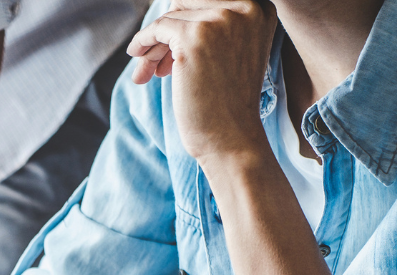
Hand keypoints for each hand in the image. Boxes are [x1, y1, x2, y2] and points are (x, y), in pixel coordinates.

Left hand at [127, 0, 276, 161]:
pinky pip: (157, 28)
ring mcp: (221, 20)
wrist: (230, 138)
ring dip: (155, 45)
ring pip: (171, 18)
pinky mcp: (194, 38)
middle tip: (156, 61)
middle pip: (187, 3)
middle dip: (168, 30)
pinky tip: (137, 57)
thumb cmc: (226, 101)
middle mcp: (246, 7)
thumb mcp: (230, 50)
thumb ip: (213, 23)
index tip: (172, 44)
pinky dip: (143, 41)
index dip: (185, 19)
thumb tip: (172, 6)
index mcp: (260, 8)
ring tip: (147, 70)